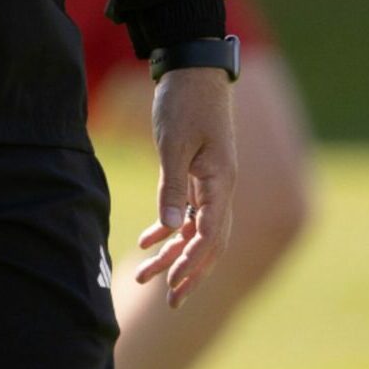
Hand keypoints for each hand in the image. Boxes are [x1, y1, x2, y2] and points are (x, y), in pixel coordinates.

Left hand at [135, 65, 236, 307]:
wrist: (193, 67)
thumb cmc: (184, 101)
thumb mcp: (173, 143)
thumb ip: (172, 188)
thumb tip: (172, 230)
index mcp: (221, 182)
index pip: (211, 235)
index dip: (192, 265)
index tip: (173, 287)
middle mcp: (222, 187)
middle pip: (209, 241)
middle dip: (189, 272)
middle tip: (170, 301)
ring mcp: (212, 180)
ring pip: (197, 229)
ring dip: (174, 253)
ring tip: (146, 275)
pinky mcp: (198, 172)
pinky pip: (189, 210)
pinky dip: (170, 227)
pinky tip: (147, 241)